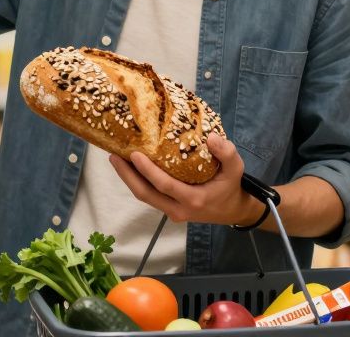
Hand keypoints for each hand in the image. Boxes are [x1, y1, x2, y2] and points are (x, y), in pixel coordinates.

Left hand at [109, 134, 262, 227]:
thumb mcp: (236, 168)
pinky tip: (131, 167)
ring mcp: (172, 211)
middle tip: (114, 156)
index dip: (147, 171)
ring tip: (117, 158)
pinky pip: (149, 196)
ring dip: (129, 179)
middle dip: (127, 176)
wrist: (233, 210)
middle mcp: (178, 209)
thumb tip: (211, 137)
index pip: (164, 186)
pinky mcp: (169, 209)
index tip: (134, 154)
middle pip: (145, 195)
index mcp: (193, 199)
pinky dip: (138, 181)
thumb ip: (227, 152)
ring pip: (144, 197)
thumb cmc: (231, 187)